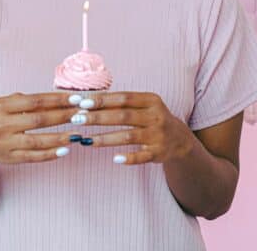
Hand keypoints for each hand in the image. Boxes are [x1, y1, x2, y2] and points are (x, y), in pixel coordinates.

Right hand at [0, 92, 84, 164]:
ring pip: (38, 140)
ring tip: (78, 134)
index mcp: (1, 106)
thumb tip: (56, 99)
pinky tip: (65, 149)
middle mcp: (2, 124)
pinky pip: (33, 157)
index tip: (76, 99)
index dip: (56, 100)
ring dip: (60, 137)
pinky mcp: (10, 158)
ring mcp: (6, 143)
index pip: (34, 101)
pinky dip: (50, 154)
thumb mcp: (2, 102)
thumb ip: (24, 99)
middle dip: (63, 116)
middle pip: (38, 120)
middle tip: (83, 114)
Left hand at [73, 91, 194, 164]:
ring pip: (128, 136)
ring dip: (105, 138)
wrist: (180, 139)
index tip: (81, 103)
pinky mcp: (159, 153)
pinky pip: (142, 156)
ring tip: (86, 140)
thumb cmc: (151, 117)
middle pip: (123, 116)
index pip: (123, 98)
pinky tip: (114, 158)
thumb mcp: (143, 105)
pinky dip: (129, 158)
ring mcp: (158, 135)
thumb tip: (85, 100)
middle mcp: (156, 116)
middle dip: (98, 118)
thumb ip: (119, 102)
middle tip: (77, 119)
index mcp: (151, 100)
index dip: (102, 100)